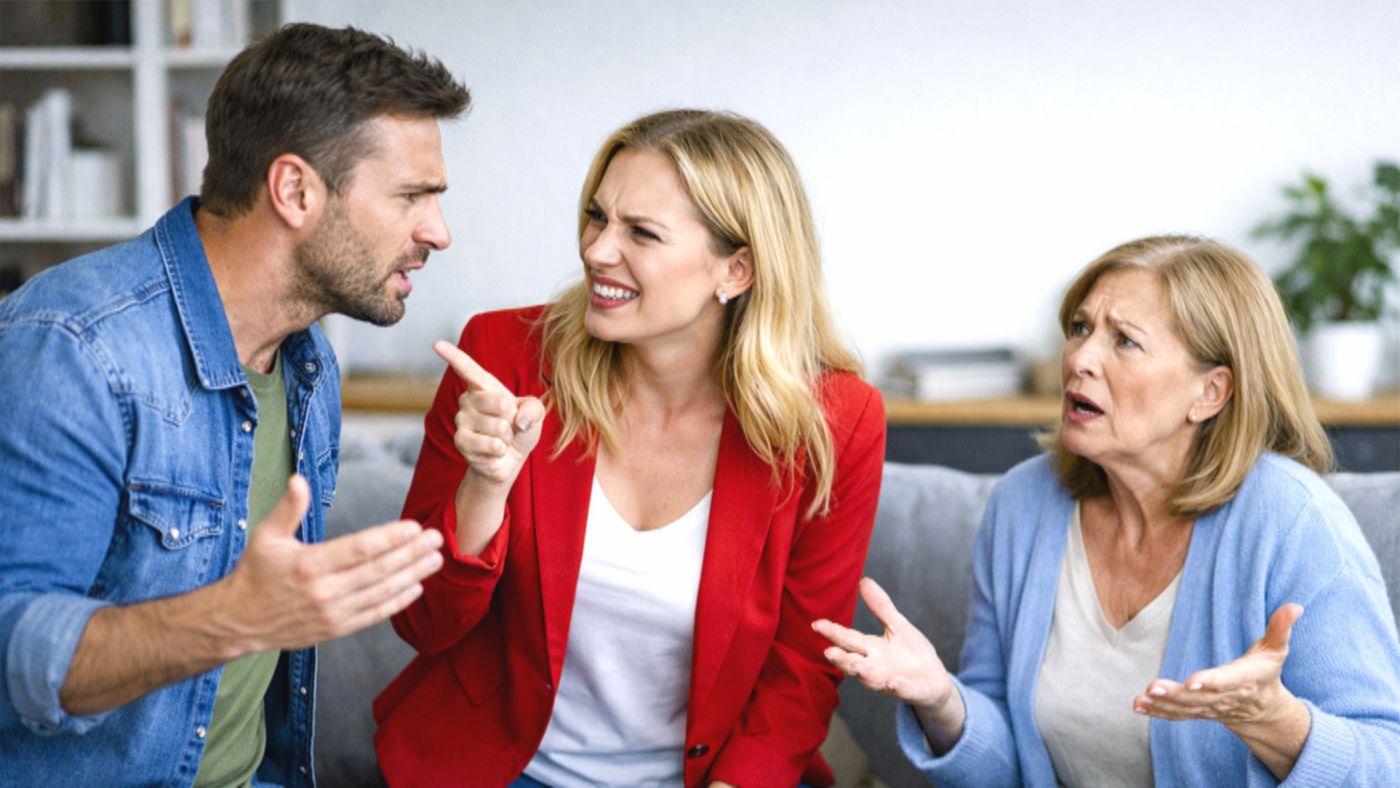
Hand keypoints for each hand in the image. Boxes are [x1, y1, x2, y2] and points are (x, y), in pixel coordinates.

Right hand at [214, 474, 443, 653]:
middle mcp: (324, 591)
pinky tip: (416, 587)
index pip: (359, 549)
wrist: (238, 621)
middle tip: (437, 539)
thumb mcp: (266, 535)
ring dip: (412, 575)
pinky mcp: (336, 629)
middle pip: (378, 570)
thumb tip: (299, 479)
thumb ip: (288, 508)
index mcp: (308, 564)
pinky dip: (397, 602)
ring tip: (435, 560)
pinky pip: (373, 615)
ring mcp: (332, 613)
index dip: (390, 538)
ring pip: (381, 593)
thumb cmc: (255, 573)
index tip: (415, 527)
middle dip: (411, 553)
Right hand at [433, 340, 544, 487]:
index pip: (468, 369)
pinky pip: (492, 445)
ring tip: (501, 439)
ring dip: (508, 437)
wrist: (510, 459)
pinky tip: (495, 451)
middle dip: (513, 418)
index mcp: (484, 386)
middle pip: (500, 402)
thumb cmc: (520, 429)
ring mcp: (461, 420)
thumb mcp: (534, 413)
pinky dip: (501, 450)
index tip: (437, 343)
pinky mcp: (460, 441)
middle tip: (508, 425)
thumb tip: (518, 421)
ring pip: (499, 427)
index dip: (453, 356)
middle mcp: (467, 400)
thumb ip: (534, 408)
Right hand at [813, 577, 954, 712]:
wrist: (935, 680)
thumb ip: (880, 607)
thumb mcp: (897, 625)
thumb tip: (863, 580)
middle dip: (842, 659)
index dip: (833, 632)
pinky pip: (902, 690)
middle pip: (854, 662)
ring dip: (864, 674)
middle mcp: (875, 666)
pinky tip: (893, 683)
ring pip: (872, 679)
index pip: (848, 639)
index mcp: (871, 649)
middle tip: (829, 652)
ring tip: (857, 667)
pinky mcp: (910, 690)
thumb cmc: (912, 652)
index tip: (816, 624)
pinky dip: (897, 688)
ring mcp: (891, 680)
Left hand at [1135, 603, 1309, 778]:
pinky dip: (1158, 712)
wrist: (1262, 709)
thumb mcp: (1276, 649)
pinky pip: (1178, 715)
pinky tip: (1138, 706)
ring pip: (1186, 709)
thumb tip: (1296, 606)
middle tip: (1153, 687)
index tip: (1193, 682)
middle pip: (1200, 698)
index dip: (1212, 681)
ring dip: (1163, 704)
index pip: (1228, 681)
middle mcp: (1226, 697)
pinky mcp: (1198, 712)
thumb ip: (1281, 628)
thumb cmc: (1265, 672)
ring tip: (1142, 698)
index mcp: (1245, 679)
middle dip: (1176, 694)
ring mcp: (1211, 708)